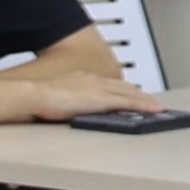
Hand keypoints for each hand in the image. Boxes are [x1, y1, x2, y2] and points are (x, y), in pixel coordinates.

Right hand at [14, 72, 153, 121]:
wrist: (33, 94)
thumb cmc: (36, 97)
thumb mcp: (53, 95)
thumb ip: (64, 98)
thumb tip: (63, 106)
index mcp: (81, 78)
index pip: (109, 84)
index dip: (123, 90)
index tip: (131, 94)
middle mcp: (94, 80)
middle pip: (124, 86)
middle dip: (140, 93)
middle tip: (151, 102)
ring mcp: (100, 89)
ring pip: (131, 93)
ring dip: (145, 100)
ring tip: (156, 107)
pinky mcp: (103, 100)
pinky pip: (130, 102)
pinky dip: (144, 106)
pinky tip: (153, 111)